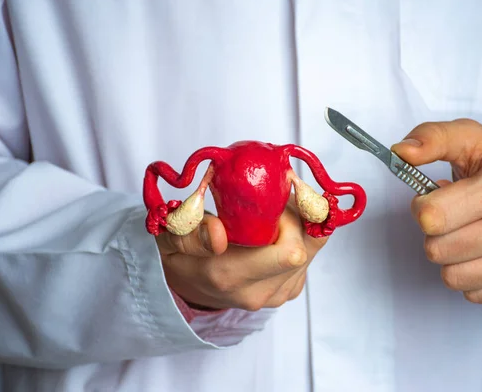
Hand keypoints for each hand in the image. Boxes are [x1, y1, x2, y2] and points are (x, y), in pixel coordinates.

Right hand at [155, 201, 327, 310]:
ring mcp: (278, 292)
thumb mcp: (168, 241)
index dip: (291, 216)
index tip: (277, 190)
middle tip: (272, 199)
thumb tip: (217, 235)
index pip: (291, 251)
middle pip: (308, 243)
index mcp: (232, 276)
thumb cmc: (182, 257)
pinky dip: (300, 235)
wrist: (193, 286)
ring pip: (313, 245)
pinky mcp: (291, 288)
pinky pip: (311, 252)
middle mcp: (260, 290)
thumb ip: (186, 235)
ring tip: (271, 215)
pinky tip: (275, 230)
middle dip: (296, 214)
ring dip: (299, 223)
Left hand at [392, 119, 481, 304]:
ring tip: (469, 235)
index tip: (436, 198)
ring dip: (451, 258)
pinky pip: (474, 294)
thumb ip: (431, 138)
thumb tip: (401, 151)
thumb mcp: (468, 140)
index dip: (422, 207)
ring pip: (452, 278)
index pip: (431, 216)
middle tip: (455, 218)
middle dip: (436, 234)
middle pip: (437, 251)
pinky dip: (472, 276)